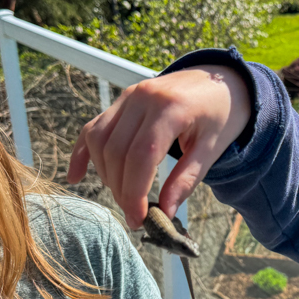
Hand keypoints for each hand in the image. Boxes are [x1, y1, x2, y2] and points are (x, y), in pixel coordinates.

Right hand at [67, 65, 250, 228]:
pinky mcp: (121, 100)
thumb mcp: (213, 148)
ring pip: (100, 140)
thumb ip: (186, 180)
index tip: (138, 219)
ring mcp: (129, 96)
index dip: (134, 192)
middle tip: (134, 215)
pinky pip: (94, 127)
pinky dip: (83, 152)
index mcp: (171, 108)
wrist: (221, 79)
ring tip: (124, 196)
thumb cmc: (222, 114)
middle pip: (116, 151)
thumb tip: (164, 213)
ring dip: (105, 174)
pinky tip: (76, 176)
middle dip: (120, 189)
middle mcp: (143, 97)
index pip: (141, 156)